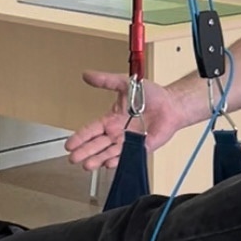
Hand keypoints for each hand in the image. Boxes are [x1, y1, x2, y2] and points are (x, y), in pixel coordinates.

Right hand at [65, 74, 182, 172]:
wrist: (171, 104)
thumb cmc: (150, 95)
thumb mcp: (124, 84)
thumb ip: (106, 81)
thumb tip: (87, 75)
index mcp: (110, 120)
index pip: (91, 130)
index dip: (80, 137)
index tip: (69, 144)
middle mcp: (117, 133)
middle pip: (97, 145)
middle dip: (85, 152)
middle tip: (73, 159)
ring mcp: (128, 142)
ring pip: (109, 153)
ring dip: (98, 159)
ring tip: (87, 165)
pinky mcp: (141, 148)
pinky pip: (127, 156)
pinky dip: (118, 161)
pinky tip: (108, 164)